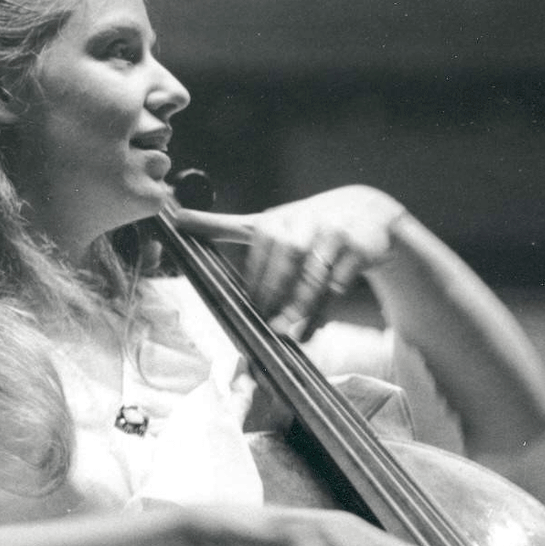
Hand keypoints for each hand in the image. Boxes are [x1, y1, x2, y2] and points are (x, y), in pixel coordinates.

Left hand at [170, 186, 408, 338]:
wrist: (367, 212)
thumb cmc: (307, 223)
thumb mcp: (268, 223)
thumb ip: (224, 225)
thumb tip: (177, 219)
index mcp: (279, 219)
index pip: (262, 246)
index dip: (255, 278)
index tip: (249, 306)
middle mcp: (307, 221)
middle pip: (288, 257)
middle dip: (276, 292)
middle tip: (266, 323)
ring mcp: (335, 233)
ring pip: (315, 274)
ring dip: (300, 306)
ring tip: (285, 332)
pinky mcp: (360, 249)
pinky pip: (340, 285)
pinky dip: (324, 311)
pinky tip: (312, 331)